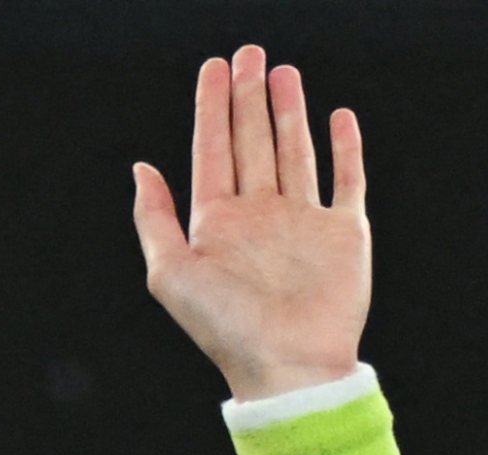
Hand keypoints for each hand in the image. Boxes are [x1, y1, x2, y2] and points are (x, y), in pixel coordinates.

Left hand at [130, 44, 371, 399]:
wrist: (288, 367)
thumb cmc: (225, 329)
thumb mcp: (170, 273)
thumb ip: (154, 219)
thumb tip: (141, 168)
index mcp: (218, 223)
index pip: (213, 150)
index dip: (212, 107)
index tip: (214, 66)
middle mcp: (260, 217)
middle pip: (252, 142)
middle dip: (249, 97)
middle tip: (249, 54)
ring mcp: (302, 223)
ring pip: (295, 152)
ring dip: (288, 112)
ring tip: (283, 72)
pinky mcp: (343, 234)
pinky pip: (346, 180)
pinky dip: (344, 148)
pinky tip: (337, 117)